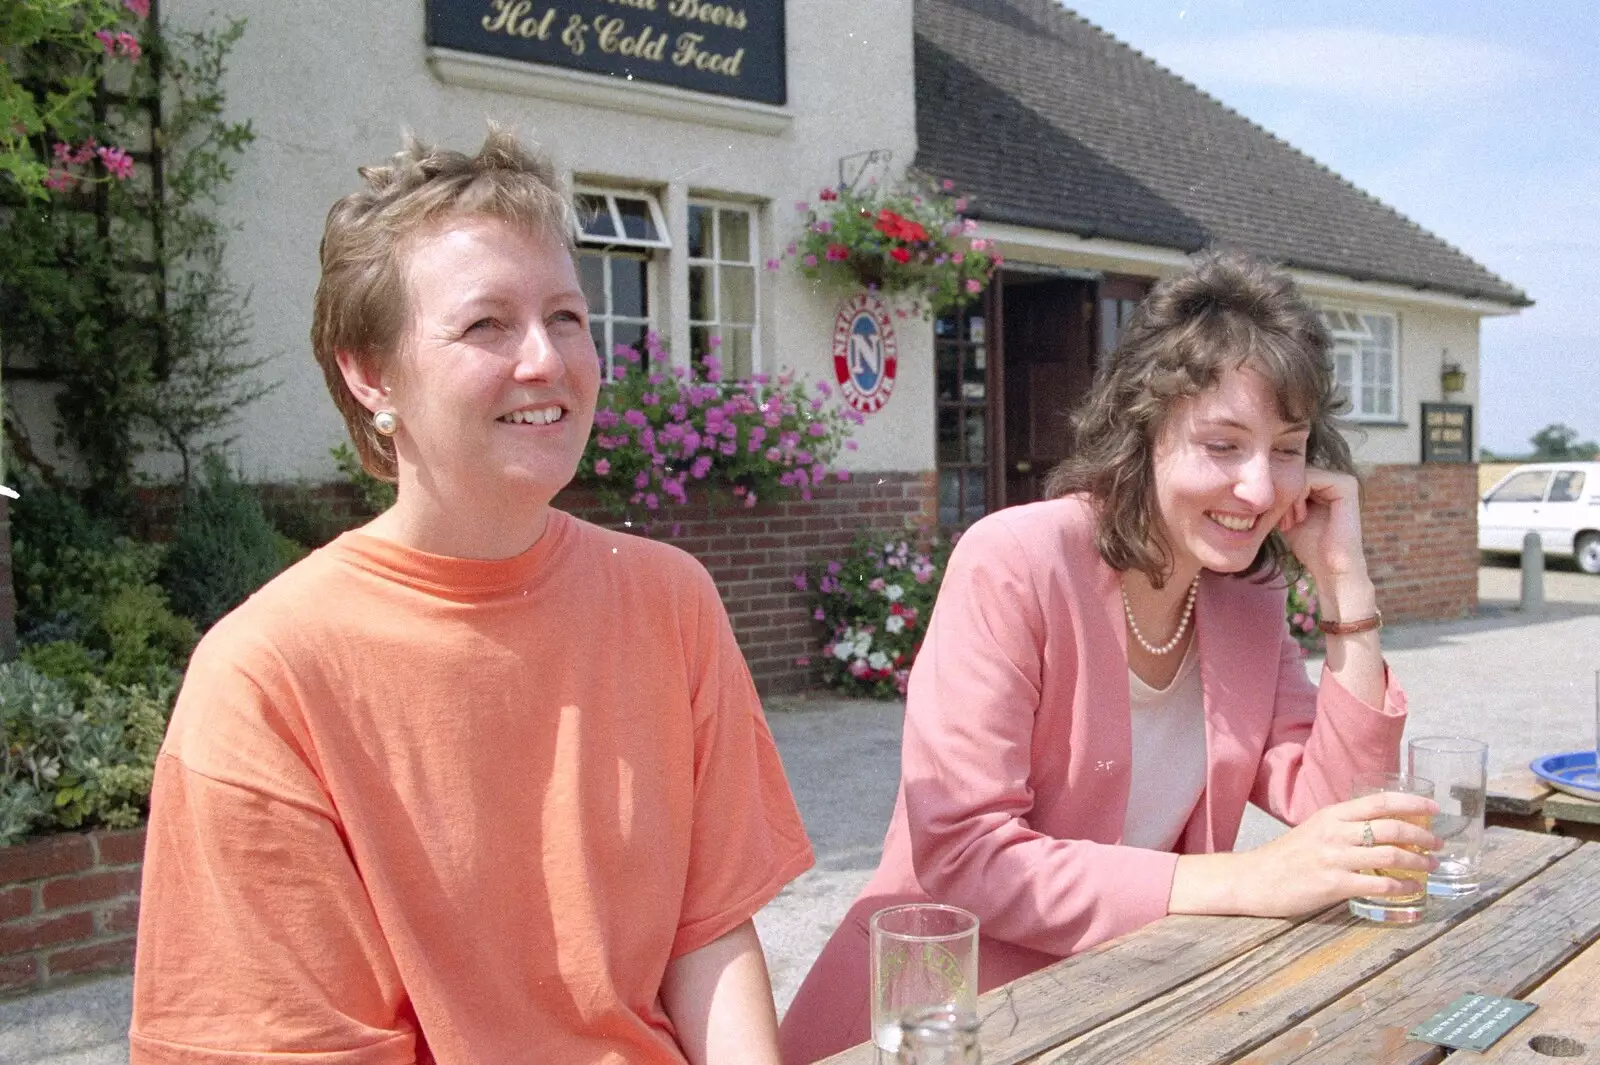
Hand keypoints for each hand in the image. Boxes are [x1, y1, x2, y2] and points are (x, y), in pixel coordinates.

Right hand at [1229, 792, 1440, 917]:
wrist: (1254, 878)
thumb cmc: (1285, 856)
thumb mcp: (1313, 830)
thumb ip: (1343, 827)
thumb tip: (1379, 828)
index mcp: (1331, 814)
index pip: (1380, 802)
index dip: (1412, 804)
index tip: (1434, 810)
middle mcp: (1335, 832)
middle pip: (1391, 827)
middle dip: (1422, 836)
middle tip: (1438, 844)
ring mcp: (1334, 857)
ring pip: (1389, 855)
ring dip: (1418, 862)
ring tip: (1430, 867)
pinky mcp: (1333, 884)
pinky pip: (1378, 884)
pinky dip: (1401, 886)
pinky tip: (1411, 889)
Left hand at [1276, 466, 1368, 592]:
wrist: (1329, 567)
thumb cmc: (1308, 546)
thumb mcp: (1285, 516)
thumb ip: (1276, 498)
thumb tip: (1252, 484)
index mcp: (1321, 484)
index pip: (1288, 473)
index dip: (1275, 494)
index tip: (1275, 520)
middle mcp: (1332, 478)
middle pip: (1292, 471)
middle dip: (1280, 496)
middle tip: (1281, 523)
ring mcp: (1342, 479)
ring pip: (1298, 473)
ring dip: (1287, 498)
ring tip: (1289, 522)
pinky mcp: (1347, 484)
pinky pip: (1310, 477)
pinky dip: (1298, 496)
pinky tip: (1299, 517)